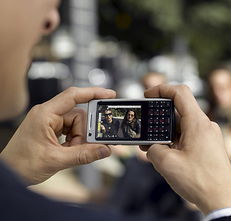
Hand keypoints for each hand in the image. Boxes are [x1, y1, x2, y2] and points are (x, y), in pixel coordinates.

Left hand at [0, 87, 115, 184]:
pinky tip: (68, 151)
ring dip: (79, 140)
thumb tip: (105, 150)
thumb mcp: (56, 160)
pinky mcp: (52, 130)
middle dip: (84, 133)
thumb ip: (83, 155)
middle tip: (88, 146)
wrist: (8, 173)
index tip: (110, 94)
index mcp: (45, 114)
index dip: (93, 93)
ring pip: (76, 125)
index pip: (73, 96)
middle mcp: (48, 114)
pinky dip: (74, 142)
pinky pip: (71, 131)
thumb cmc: (22, 164)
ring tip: (70, 153)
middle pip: (79, 116)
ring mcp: (50, 122)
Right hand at [141, 85, 230, 214]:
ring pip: (182, 125)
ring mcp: (208, 136)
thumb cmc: (200, 182)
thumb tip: (152, 147)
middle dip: (159, 117)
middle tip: (147, 128)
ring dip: (166, 132)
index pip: (180, 92)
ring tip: (153, 147)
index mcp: (198, 123)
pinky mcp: (208, 146)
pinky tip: (166, 154)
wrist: (222, 200)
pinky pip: (188, 136)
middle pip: (179, 110)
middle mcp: (205, 126)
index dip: (161, 88)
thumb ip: (153, 149)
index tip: (148, 94)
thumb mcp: (167, 163)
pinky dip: (175, 140)